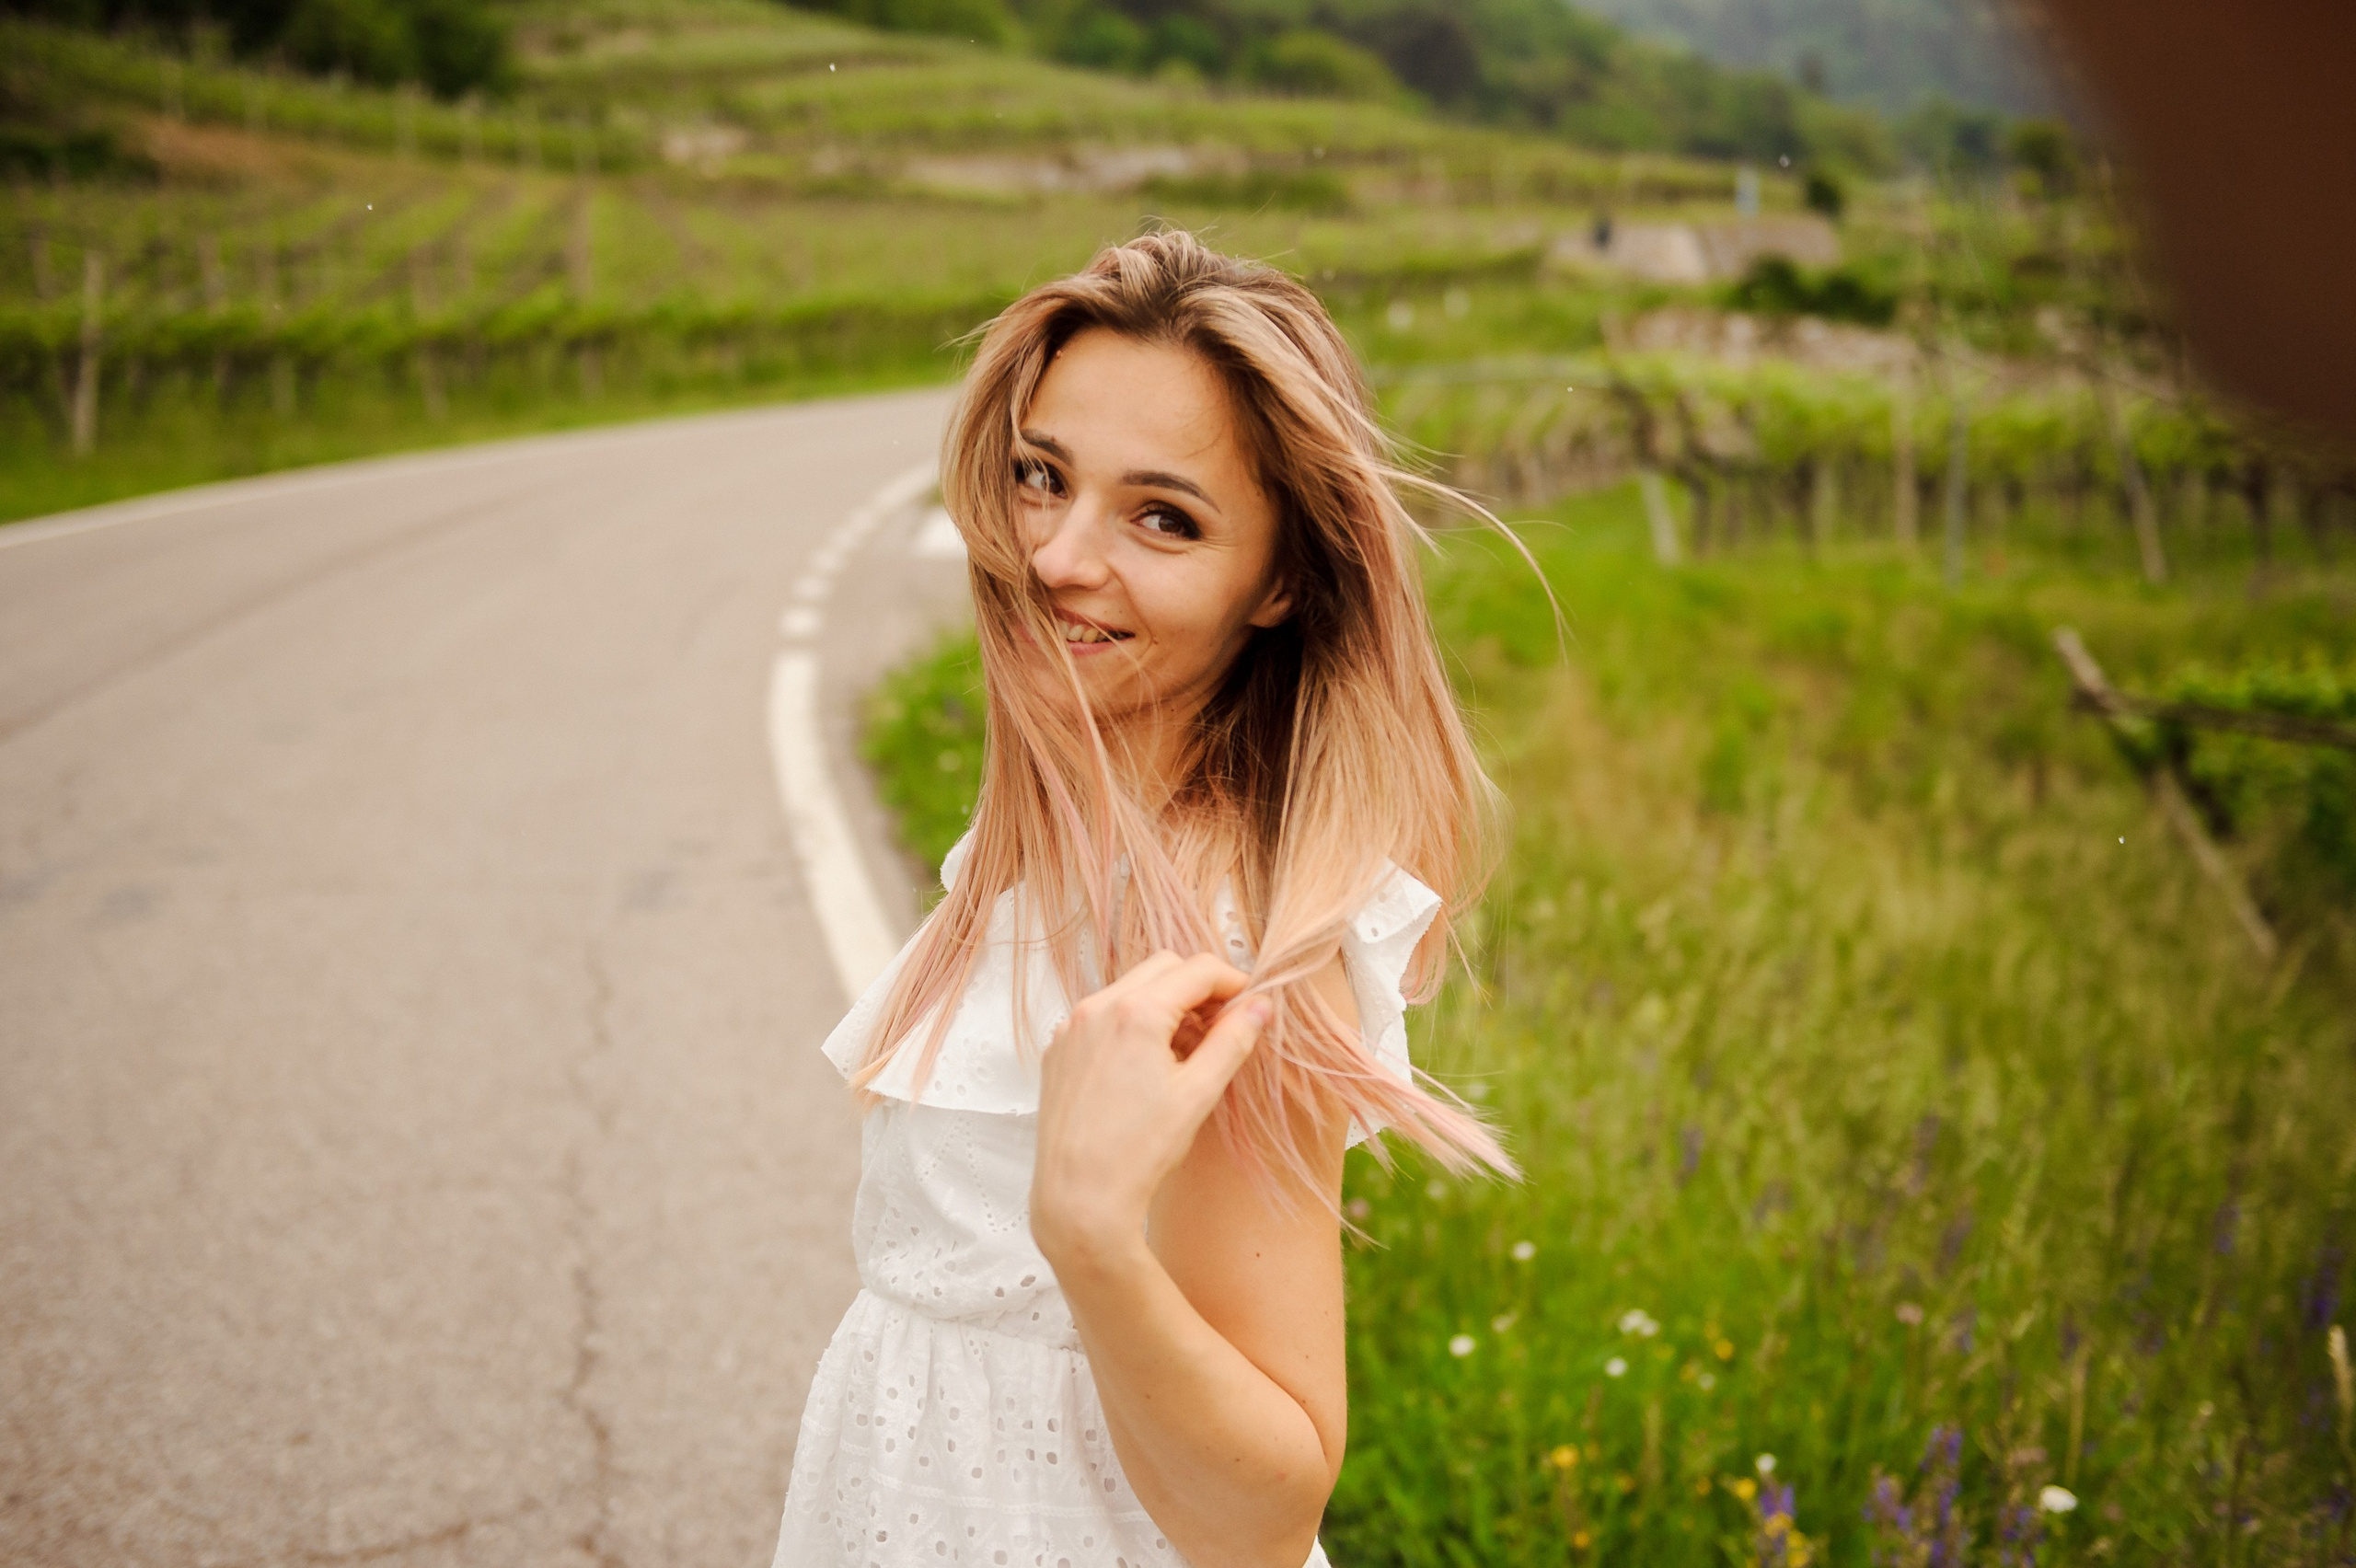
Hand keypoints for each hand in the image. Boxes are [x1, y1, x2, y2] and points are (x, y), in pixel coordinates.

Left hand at [1030, 952, 1270, 1270]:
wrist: (1079, 1197)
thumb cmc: (1140, 1151)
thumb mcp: (1198, 1094)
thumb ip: (1233, 1041)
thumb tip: (1260, 1005)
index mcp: (1136, 1012)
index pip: (1198, 969)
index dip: (1233, 982)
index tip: (1249, 1008)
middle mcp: (1098, 1007)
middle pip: (1163, 968)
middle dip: (1197, 988)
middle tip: (1220, 1028)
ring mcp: (1072, 1027)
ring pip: (1130, 989)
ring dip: (1164, 1005)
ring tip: (1184, 1053)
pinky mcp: (1058, 1050)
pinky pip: (1102, 1015)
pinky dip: (1130, 1024)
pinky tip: (1145, 1067)